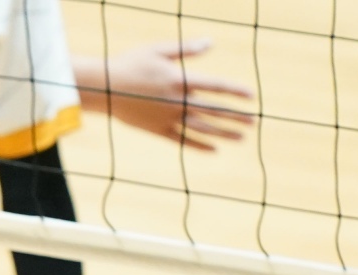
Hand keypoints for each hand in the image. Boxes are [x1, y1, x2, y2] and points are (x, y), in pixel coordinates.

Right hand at [93, 40, 254, 149]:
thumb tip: (211, 43)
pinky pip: (183, 141)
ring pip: (202, 128)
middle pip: (213, 110)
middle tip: (253, 122)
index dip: (235, 91)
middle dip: (235, 117)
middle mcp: (178, 101)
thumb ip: (186, 49)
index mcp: (181, 80)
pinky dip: (199, 145)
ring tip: (241, 138)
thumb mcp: (159, 50)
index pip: (216, 86)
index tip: (252, 97)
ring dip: (223, 133)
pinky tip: (214, 149)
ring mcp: (168, 118)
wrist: (104, 88)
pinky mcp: (157, 130)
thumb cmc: (130, 63)